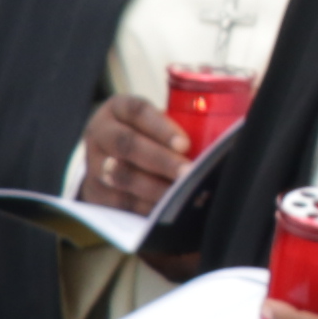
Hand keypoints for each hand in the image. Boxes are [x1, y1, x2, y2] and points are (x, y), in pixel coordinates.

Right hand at [76, 92, 197, 209]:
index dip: (161, 128)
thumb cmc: (148, 136)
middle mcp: (100, 132)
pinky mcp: (93, 192)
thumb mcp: (158, 121)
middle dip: (161, 160)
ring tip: (181, 193)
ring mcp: (93, 163)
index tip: (185, 144)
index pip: (137, 111)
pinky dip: (146, 207)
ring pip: (121, 176)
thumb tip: (224, 131)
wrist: (110, 158)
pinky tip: (167, 210)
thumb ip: (185, 122)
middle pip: (127, 144)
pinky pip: (120, 202)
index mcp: (118, 108)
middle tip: (188, 172)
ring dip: (154, 187)